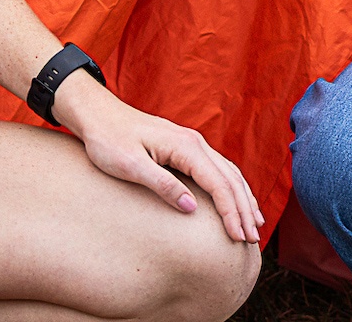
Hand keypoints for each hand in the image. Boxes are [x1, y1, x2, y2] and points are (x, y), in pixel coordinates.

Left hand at [54, 75, 263, 243]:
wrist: (97, 114)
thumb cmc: (108, 140)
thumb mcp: (131, 166)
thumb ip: (162, 185)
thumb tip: (191, 208)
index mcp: (186, 147)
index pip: (219, 184)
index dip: (231, 212)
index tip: (238, 237)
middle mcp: (195, 143)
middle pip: (230, 179)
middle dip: (244, 209)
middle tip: (253, 238)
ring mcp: (192, 143)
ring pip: (228, 172)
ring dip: (243, 198)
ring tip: (254, 222)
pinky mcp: (185, 148)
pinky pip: (218, 169)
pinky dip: (232, 186)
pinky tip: (235, 199)